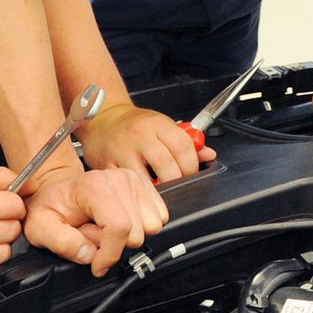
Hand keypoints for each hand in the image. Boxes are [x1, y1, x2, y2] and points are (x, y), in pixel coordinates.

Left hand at [21, 164, 168, 276]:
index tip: (97, 264)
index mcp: (94, 186)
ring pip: (151, 227)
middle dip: (115, 244)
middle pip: (137, 232)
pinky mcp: (145, 186)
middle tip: (92, 235)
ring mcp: (135, 181)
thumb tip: (89, 255)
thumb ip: (61, 243)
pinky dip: (141, 226)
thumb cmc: (52, 206)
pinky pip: (159, 218)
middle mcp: (119, 179)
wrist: (59, 189)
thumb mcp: (40, 228)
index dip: (110, 254)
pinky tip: (118, 221)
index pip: (119, 227)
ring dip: (128, 236)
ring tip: (104, 227)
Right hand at [79, 103, 213, 182]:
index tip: (191, 172)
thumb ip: (187, 142)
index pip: (183, 147)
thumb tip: (209, 155)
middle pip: (166, 166)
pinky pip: (125, 184)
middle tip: (177, 183)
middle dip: (176, 180)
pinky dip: (135, 192)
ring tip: (160, 192)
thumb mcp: (163, 126)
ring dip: (156, 190)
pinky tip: (140, 192)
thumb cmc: (135, 124)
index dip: (192, 165)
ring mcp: (121, 151)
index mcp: (157, 124)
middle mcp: (139, 136)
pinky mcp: (106, 165)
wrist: (103, 119)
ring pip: (144, 179)